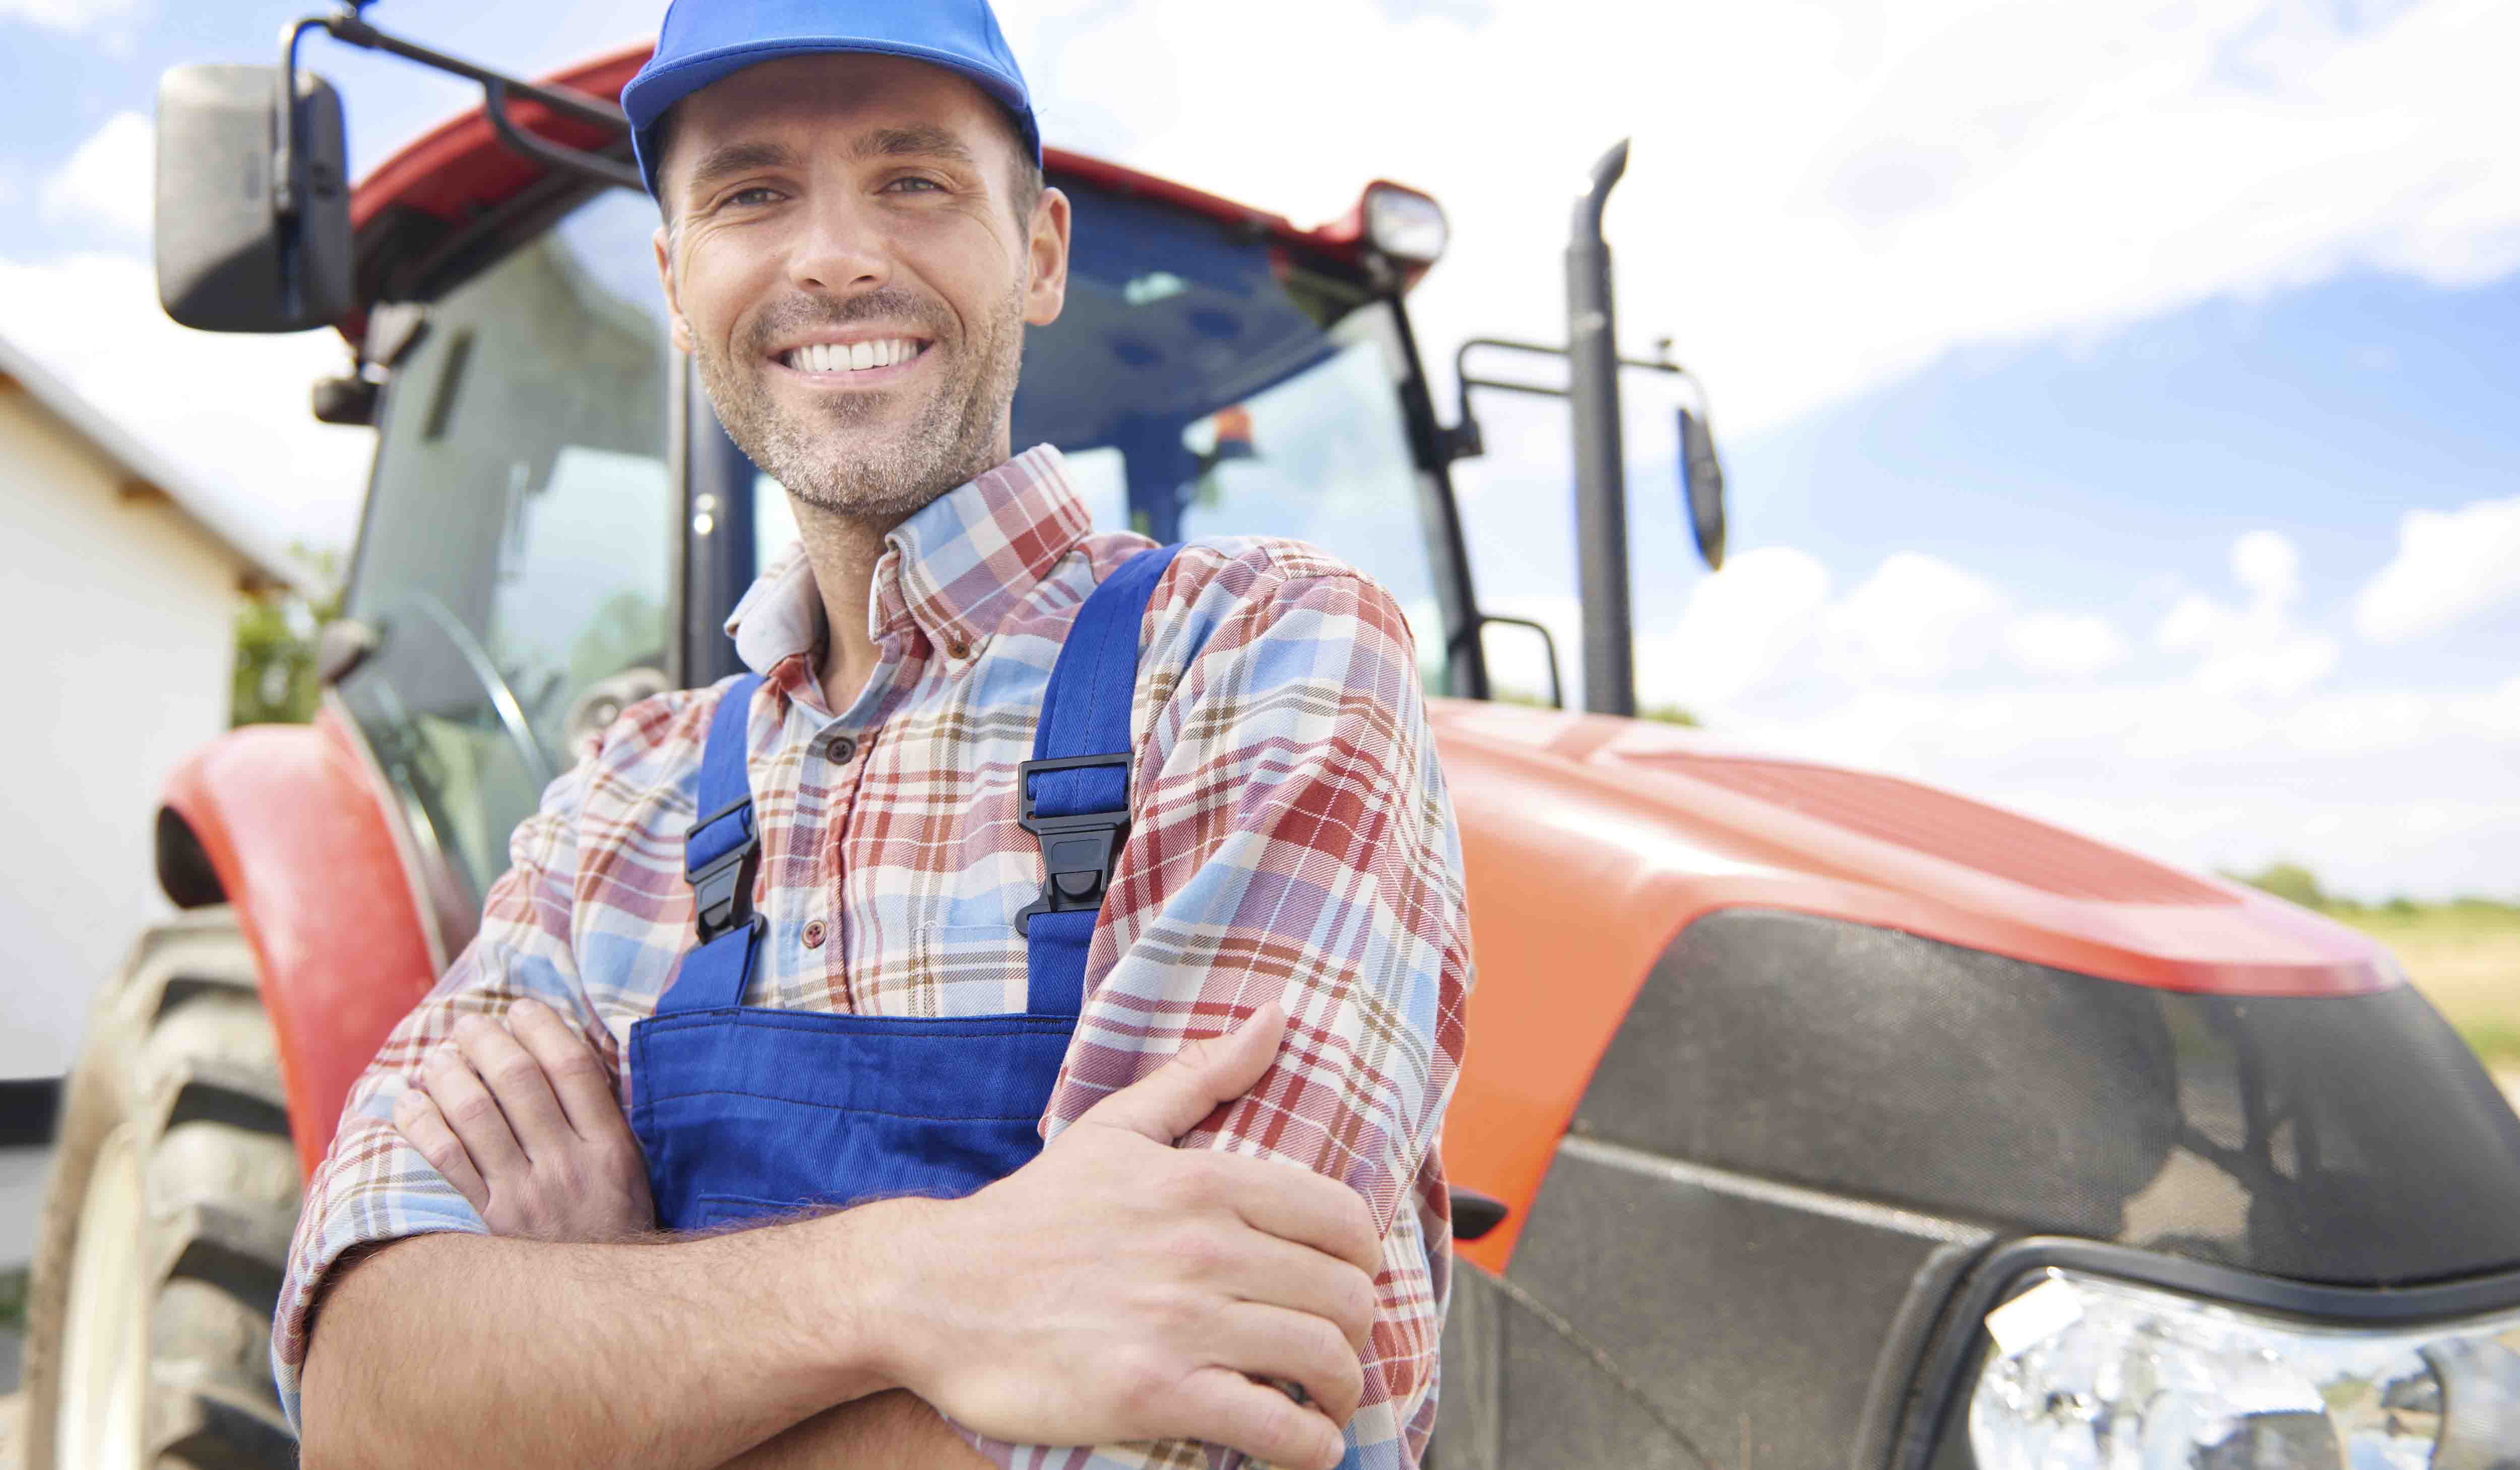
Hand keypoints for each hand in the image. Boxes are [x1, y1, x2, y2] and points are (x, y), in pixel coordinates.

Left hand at [393, 998, 655, 1240]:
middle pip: (519, 1081)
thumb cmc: (612, 1225)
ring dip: (449, 1074)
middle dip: (487, 1041)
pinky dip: (421, 1123)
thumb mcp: (630, 1170)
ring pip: (476, 1114)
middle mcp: (568, 1167)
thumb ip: (602, 1117)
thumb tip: (562, 1053)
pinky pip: (446, 1160)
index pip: (572, 1067)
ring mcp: (525, 1197)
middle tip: (468, 1025)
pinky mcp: (488, 1223)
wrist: (599, 1307)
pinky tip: (410, 1103)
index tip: (520, 1008)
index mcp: (610, 1148)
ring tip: (438, 1057)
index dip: (542, 1027)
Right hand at [882, 1002, 1380, 1469]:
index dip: (1361, 1262)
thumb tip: (1276, 1016)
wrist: (933, 1295)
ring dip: (1339, 1391)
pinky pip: (1276, 1426)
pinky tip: (1301, 1445)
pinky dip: (1308, 1445)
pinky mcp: (1156, 1394)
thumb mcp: (1114, 1128)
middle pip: (1346, 1296)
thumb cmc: (1030, 1216)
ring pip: (1324, 1359)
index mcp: (1203, 1181)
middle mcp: (1205, 1247)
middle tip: (1331, 1348)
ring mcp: (1182, 1323)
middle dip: (1354, 1331)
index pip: (1344, 1221)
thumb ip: (1202, 1074)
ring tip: (1319, 1399)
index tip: (1341, 1284)